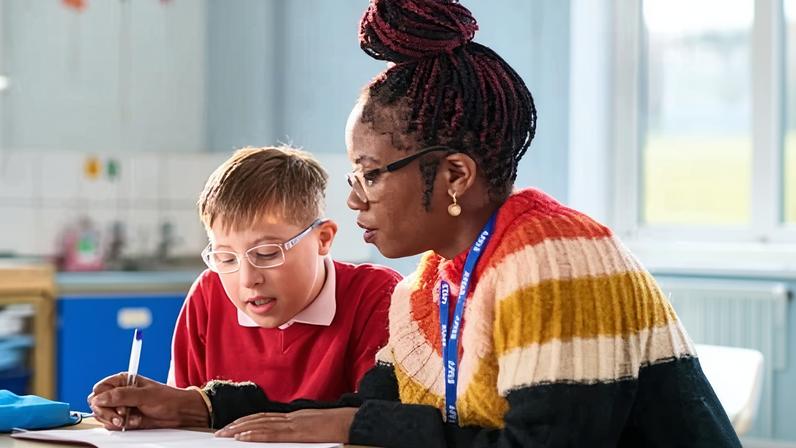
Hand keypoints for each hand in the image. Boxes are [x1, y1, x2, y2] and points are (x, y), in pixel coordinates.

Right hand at [87, 373, 208, 429]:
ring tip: (131, 418)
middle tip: (122, 415)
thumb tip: (100, 398)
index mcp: (122, 381)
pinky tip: (135, 421)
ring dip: (116, 421)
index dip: (102, 399)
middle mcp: (119, 393)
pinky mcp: (124, 418)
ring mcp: (120, 406)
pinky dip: (122, 426)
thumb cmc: (167, 398)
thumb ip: (121, 396)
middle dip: (108, 413)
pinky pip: (113, 425)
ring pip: (103, 417)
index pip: (99, 389)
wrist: (178, 412)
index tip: (114, 405)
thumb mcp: (145, 395)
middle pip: (97, 405)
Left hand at [215, 408, 356, 442]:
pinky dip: (256, 435)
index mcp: (296, 417)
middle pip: (259, 420)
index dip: (247, 421)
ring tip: (225, 435)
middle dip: (237, 426)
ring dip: (240, 430)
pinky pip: (273, 434)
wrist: (356, 421)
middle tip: (220, 432)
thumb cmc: (341, 426)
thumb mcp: (317, 428)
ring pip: (261, 425)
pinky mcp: (299, 432)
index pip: (265, 417)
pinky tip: (243, 438)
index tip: (232, 427)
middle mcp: (292, 418)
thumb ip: (302, 430)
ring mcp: (294, 424)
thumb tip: (290, 435)